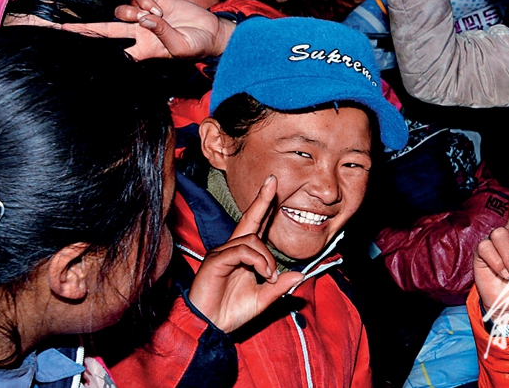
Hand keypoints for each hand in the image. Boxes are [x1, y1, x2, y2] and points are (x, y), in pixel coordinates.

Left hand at [62, 0, 235, 60]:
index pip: (114, 53)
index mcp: (142, 51)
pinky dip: (149, 3)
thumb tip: (146, 18)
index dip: (96, 53)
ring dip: (135, 12)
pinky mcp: (151, 3)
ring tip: (155, 17)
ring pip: (122, 11)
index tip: (76, 54)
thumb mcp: (180, 48)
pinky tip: (160, 8)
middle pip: (104, 32)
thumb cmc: (196, 45)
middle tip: (58, 30)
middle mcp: (137, 35)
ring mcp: (142, 18)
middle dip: (82, 31)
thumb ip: (161, 34)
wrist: (211, 31)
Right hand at [187, 175, 303, 333]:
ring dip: (267, 258)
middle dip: (262, 200)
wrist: (208, 328)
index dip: (264, 206)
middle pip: (249, 219)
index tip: (273, 186)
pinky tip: (263, 274)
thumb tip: (300, 275)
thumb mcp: (261, 299)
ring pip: (252, 239)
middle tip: (272, 181)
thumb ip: (279, 287)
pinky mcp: (215, 261)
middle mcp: (232, 249)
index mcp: (243, 255)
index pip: (256, 225)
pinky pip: (241, 251)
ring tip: (270, 276)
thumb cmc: (229, 313)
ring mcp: (222, 253)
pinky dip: (257, 260)